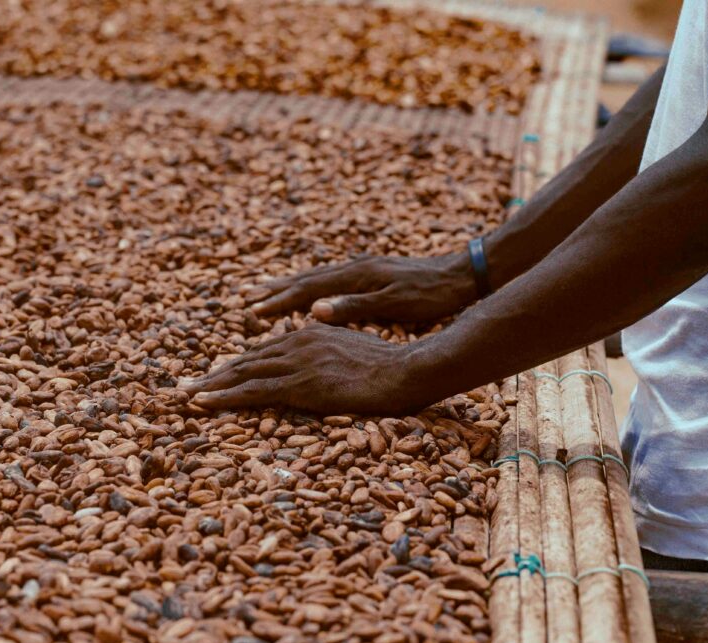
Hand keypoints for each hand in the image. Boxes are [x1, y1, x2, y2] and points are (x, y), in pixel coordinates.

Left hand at [179, 324, 426, 414]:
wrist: (409, 370)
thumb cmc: (393, 367)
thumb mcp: (358, 350)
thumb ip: (334, 350)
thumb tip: (326, 358)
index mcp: (311, 333)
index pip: (265, 351)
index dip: (238, 365)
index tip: (215, 375)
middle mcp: (299, 341)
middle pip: (247, 359)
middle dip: (213, 374)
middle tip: (184, 386)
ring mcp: (298, 362)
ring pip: (242, 373)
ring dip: (209, 386)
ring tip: (183, 396)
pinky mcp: (301, 384)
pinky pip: (253, 391)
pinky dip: (223, 397)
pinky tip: (201, 403)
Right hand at [246, 253, 476, 323]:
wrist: (463, 274)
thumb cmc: (431, 295)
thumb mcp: (394, 304)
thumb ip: (353, 307)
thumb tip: (313, 311)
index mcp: (356, 275)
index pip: (307, 288)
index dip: (278, 300)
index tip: (252, 310)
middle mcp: (354, 267)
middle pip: (305, 278)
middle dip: (274, 289)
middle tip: (244, 297)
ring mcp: (362, 268)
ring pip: (316, 277)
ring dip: (288, 285)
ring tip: (265, 290)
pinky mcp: (371, 273)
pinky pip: (330, 280)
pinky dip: (310, 287)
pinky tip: (306, 293)